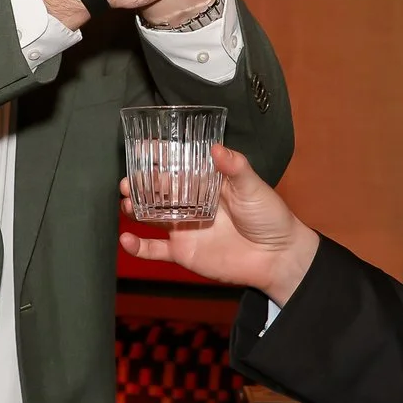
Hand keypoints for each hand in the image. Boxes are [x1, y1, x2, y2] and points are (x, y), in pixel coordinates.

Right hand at [120, 146, 318, 302]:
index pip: (178, 165)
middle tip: (128, 180)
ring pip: (150, 216)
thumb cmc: (269, 217)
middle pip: (158, 190)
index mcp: (206, 182)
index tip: (143, 145)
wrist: (277, 257)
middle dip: (140, 183)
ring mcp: (184, 227)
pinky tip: (126, 239)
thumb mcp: (253, 187)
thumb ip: (235, 168)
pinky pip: (154, 250)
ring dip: (134, 208)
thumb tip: (216, 148)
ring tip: (125, 202)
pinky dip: (137, 247)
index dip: (160, 156)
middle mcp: (191, 203)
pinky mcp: (182, 251)